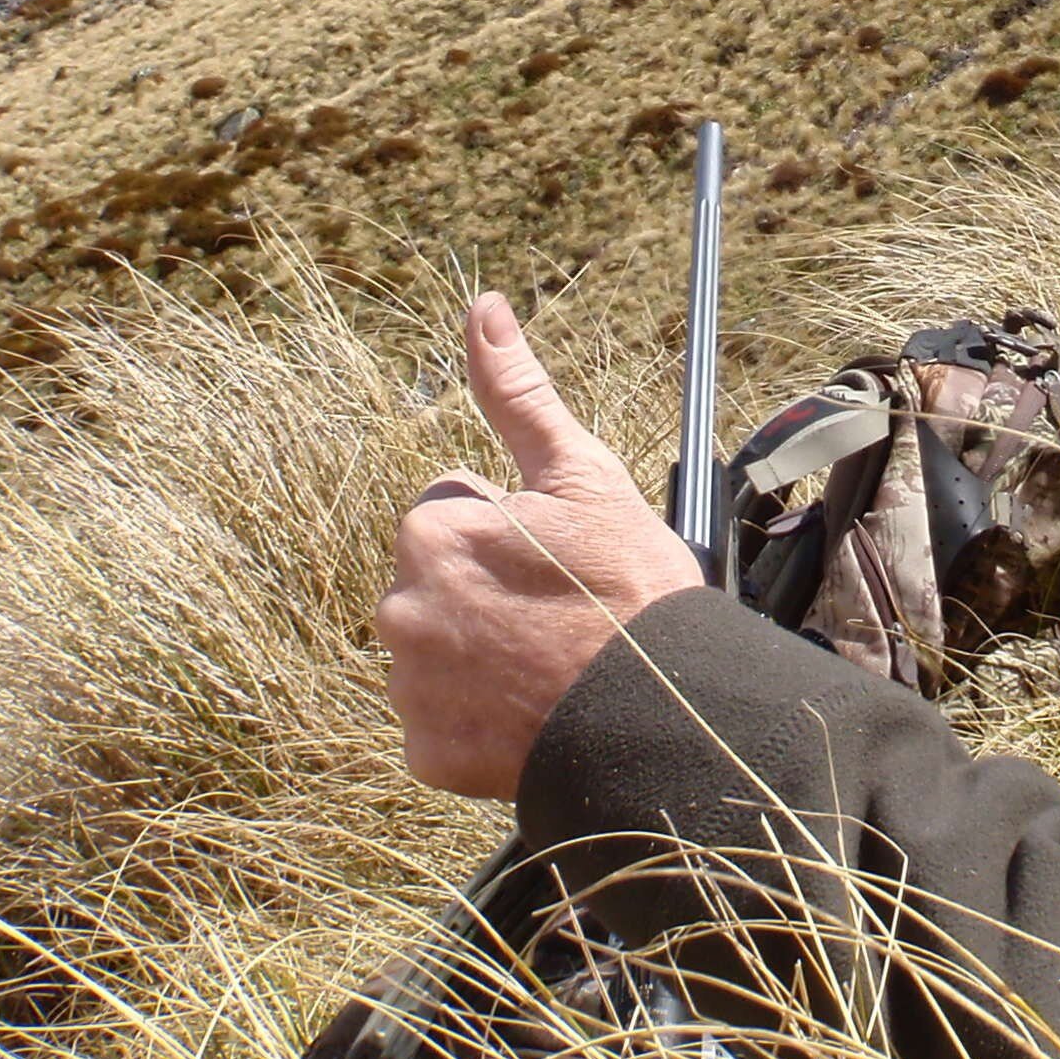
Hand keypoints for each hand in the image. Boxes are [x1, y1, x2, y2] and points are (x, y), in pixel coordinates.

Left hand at [375, 291, 704, 800]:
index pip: (452, 511)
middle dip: (482, 589)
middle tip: (556, 614)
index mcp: (431, 533)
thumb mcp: (582, 476)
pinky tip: (528, 710)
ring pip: (436, 650)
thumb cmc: (628, 588)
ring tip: (547, 664)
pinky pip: (438, 723)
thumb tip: (481, 306)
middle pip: (436, 581)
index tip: (555, 560)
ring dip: (476, 652)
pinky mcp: (426, 752)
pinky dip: (474, 719)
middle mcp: (400, 609)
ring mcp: (410, 687)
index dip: (510, 529)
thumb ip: (518, 393)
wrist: (659, 713)